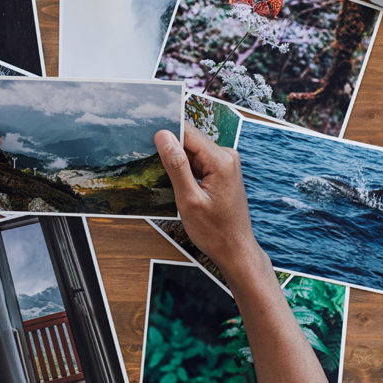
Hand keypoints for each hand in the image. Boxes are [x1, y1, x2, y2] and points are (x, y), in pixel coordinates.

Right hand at [154, 124, 267, 278]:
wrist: (235, 250)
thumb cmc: (215, 231)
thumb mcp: (189, 200)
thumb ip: (176, 166)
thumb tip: (163, 137)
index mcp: (221, 160)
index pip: (187, 133)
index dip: (165, 135)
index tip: (147, 143)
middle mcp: (227, 156)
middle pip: (190, 141)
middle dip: (171, 151)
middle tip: (155, 169)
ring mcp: (226, 163)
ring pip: (193, 151)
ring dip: (178, 163)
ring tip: (171, 183)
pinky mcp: (223, 171)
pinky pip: (199, 161)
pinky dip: (187, 170)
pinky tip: (181, 186)